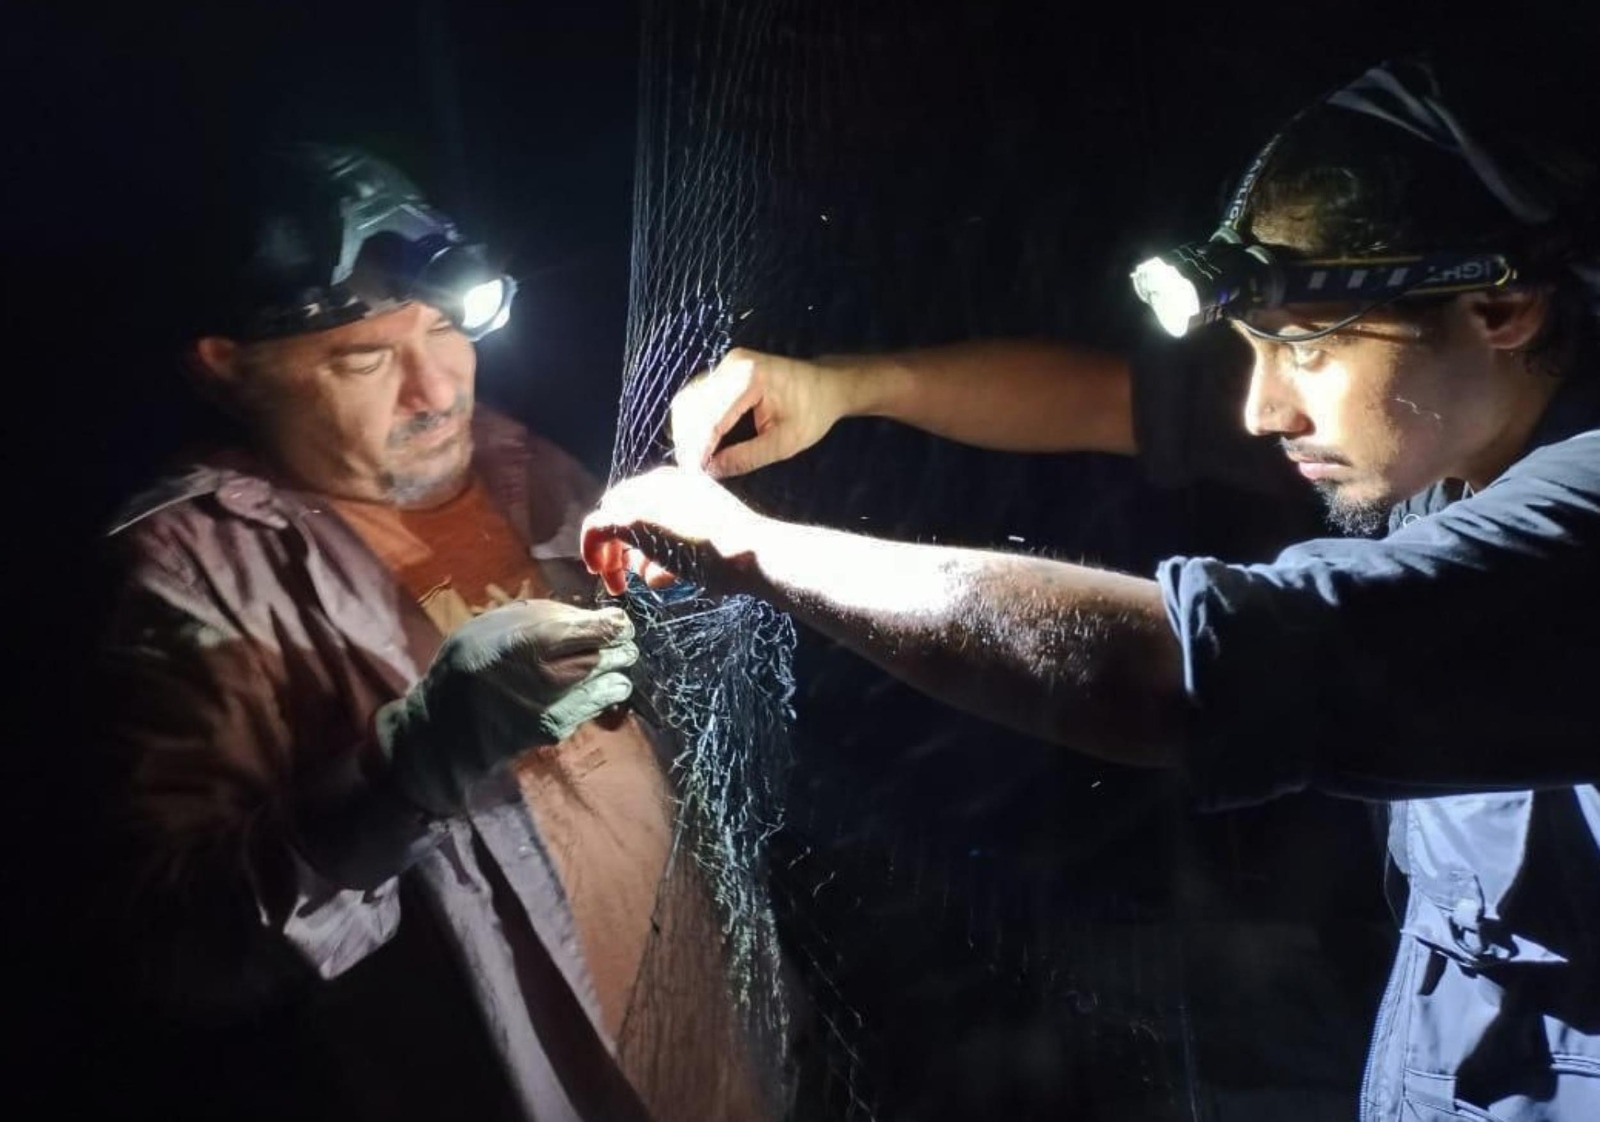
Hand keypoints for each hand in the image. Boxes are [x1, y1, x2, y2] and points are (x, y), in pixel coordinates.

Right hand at [377, 600, 636, 814]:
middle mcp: (548, 674)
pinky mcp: (557, 730)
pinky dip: (602, 694)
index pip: (599, 629)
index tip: (617, 621)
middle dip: (621, 646)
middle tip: (619, 642)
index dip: (616, 623)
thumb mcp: (495, 623)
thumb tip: (593, 616)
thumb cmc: (469, 661)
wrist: (446, 725)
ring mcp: (555, 706)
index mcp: (530, 639)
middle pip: (613, 655)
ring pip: (614, 684)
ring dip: (616, 671)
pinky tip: (592, 686)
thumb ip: (545, 616)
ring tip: (608, 664)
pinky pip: (597, 707)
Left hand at [581, 467, 765, 596]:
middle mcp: (657, 481)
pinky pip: (595, 529)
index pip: (641, 501)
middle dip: (620, 544)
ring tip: (635, 583)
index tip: (636, 556)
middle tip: (621, 573)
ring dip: (617, 557)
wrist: (748, 551)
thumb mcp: (708, 534)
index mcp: (679, 481)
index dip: (633, 531)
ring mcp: (642, 498)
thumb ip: (678, 537)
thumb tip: (649, 561)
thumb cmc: (738, 552)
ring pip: (608, 522)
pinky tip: (599, 571)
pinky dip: (592, 549)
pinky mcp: (630, 518)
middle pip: (621, 510)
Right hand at [670, 347, 850, 477]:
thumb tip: (712, 470)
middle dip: (687, 439)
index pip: (712, 416)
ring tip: (692, 459)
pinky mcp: (725, 369)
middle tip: (689, 470)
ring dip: (686, 430)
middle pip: (693, 404)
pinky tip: (698, 442)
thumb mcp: (785, 442)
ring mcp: (727, 363)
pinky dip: (693, 419)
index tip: (692, 474)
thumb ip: (747, 457)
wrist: (827, 384)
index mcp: (750, 379)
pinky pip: (698, 394)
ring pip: (690, 398)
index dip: (698, 447)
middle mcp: (733, 365)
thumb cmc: (813, 412)